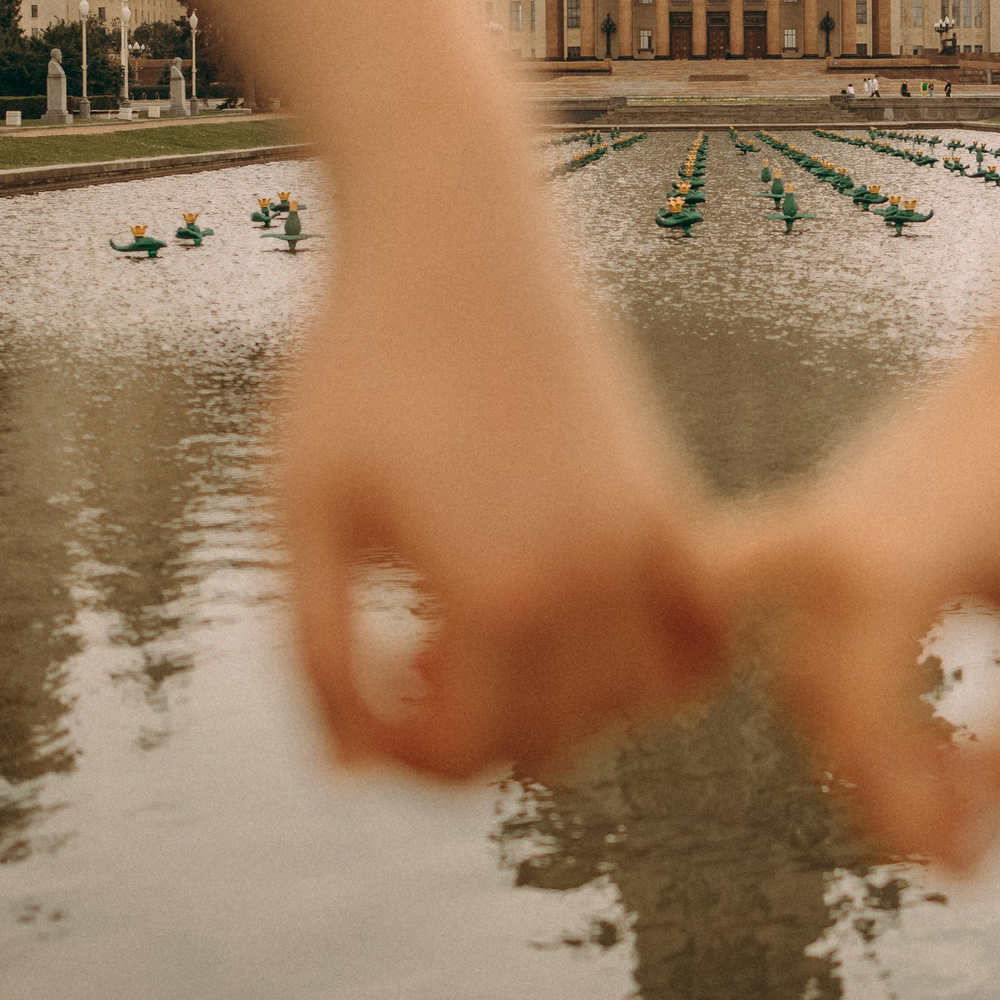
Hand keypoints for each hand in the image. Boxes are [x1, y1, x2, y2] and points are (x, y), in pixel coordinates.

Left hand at [280, 242, 724, 782]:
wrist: (454, 227)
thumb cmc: (358, 361)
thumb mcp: (303, 512)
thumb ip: (317, 653)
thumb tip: (346, 772)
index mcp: (496, 589)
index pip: (461, 755)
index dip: (391, 750)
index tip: (354, 683)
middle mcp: (594, 577)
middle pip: (544, 746)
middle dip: (462, 734)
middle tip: (399, 658)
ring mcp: (648, 537)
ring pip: (629, 707)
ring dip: (556, 710)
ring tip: (477, 641)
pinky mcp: (673, 498)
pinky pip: (697, 639)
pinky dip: (654, 666)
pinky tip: (575, 624)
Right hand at [706, 342, 999, 871]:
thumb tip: (986, 815)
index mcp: (886, 574)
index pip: (869, 736)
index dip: (911, 817)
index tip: (965, 868)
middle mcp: (827, 548)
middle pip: (823, 714)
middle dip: (883, 791)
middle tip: (958, 845)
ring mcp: (815, 522)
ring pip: (794, 670)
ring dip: (849, 738)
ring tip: (929, 784)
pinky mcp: (823, 506)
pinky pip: (775, 606)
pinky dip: (805, 664)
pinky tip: (866, 711)